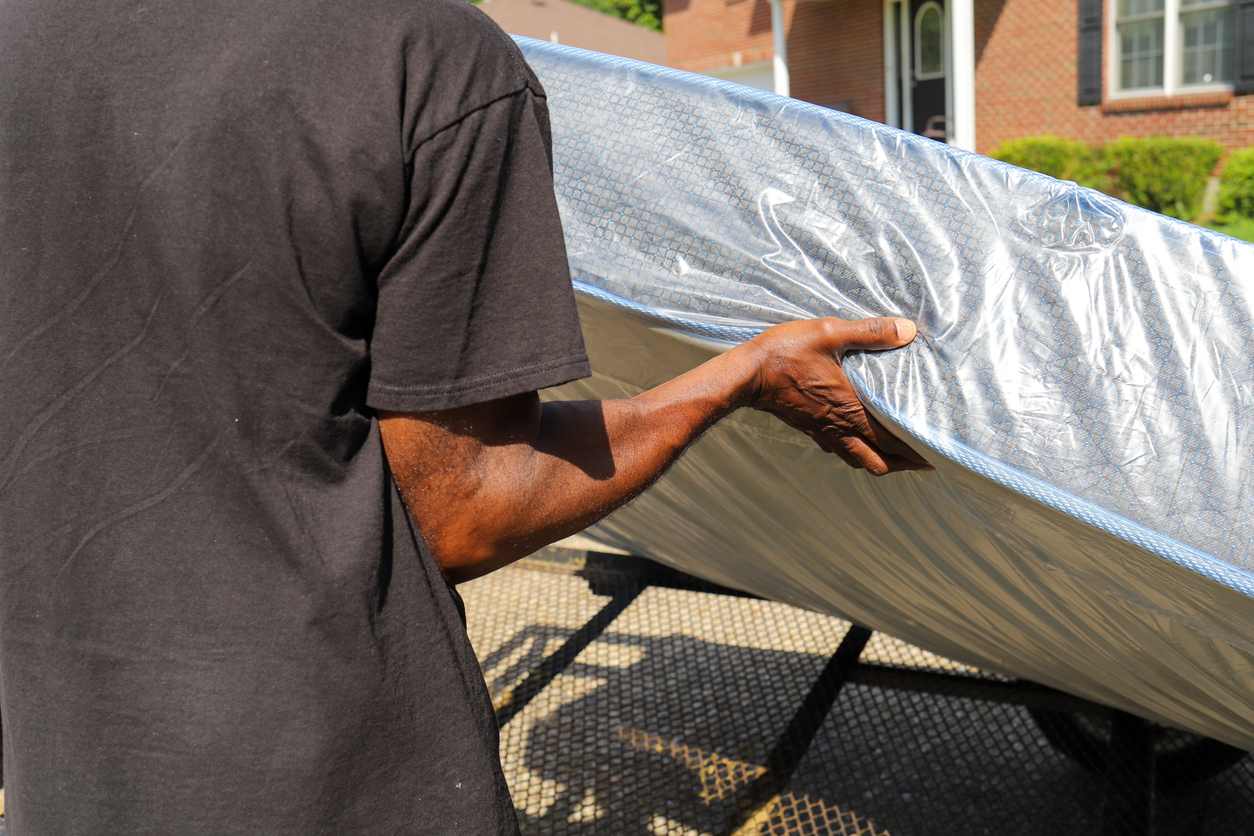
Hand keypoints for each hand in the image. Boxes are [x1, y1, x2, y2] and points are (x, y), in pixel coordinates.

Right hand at [746, 317, 930, 474]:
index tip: (939, 457)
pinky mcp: (811, 428)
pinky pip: (840, 449)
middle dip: (905, 464)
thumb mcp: (829, 333)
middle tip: (926, 460)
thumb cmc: (786, 353)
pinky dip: (857, 451)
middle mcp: (840, 427)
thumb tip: (907, 330)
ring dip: (881, 461)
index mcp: (851, 409)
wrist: (748, 374)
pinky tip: (859, 439)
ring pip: (859, 460)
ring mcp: (824, 431)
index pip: (893, 441)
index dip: (918, 452)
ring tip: (898, 455)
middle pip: (879, 461)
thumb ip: (870, 332)